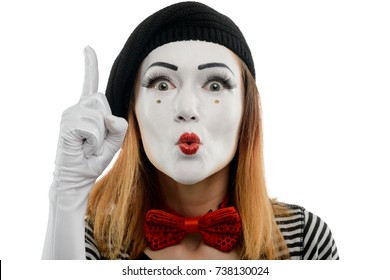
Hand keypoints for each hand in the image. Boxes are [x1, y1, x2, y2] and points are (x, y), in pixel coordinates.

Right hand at [42, 47, 126, 258]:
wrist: (79, 177)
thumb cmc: (94, 158)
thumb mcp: (114, 140)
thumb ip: (118, 125)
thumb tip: (109, 116)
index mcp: (87, 110)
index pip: (90, 84)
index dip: (90, 65)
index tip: (88, 48)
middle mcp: (76, 108)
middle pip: (102, 100)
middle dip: (107, 123)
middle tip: (96, 141)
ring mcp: (70, 115)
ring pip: (99, 114)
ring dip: (101, 135)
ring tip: (90, 145)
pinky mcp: (67, 124)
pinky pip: (93, 126)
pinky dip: (94, 140)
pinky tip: (84, 147)